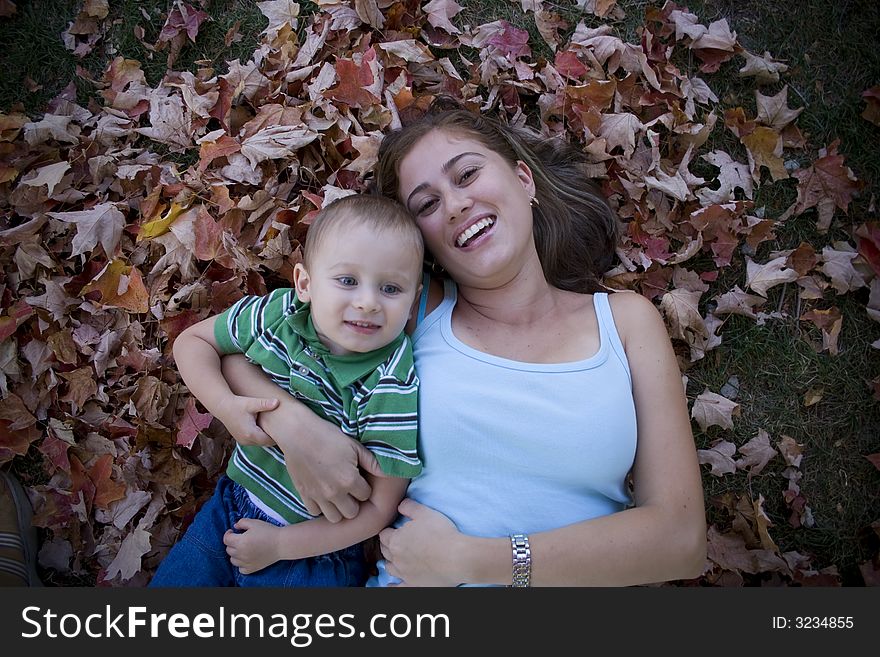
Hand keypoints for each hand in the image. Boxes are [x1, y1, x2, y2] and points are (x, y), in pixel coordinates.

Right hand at [215, 395, 279, 445]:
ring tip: (275, 428)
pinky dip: (260, 437)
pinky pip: (255, 441)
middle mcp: (246, 441)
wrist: (222, 406)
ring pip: (260, 443)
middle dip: (273, 437)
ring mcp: (243, 441)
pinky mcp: (241, 440)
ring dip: (266, 437)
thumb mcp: (252, 403)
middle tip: (284, 429)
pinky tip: (265, 428)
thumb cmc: (238, 404)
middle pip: (266, 443)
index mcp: (251, 434)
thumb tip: (277, 402)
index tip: (286, 430)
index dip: (278, 436)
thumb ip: (265, 404)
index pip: (269, 441)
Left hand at [224, 518, 281, 574]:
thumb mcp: (254, 522)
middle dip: (232, 543)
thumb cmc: (268, 531)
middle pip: (228, 549)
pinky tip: (246, 558)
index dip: (228, 534)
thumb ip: (242, 522)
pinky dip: (241, 564)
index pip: (226, 539)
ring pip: (233, 560)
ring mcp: (246, 563)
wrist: (281, 543)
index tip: (233, 531)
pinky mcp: (252, 568)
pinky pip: (240, 569)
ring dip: (235, 554)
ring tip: (243, 548)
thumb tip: (235, 526)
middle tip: (240, 538)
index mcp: (240, 542)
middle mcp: (241, 554)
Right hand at [260, 404, 386, 522]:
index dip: (364, 487)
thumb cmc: (328, 436)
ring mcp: (318, 495)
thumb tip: (388, 472)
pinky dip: (320, 506)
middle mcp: (335, 492)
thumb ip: (372, 462)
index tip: (360, 479)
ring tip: (338, 495)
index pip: (366, 495)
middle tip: (350, 489)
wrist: (298, 433)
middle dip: (354, 502)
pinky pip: (315, 512)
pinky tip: (322, 493)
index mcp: (350, 480)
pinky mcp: (304, 494)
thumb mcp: (354, 446)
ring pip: (334, 517)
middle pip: (352, 512)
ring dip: (338, 508)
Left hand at [378, 499, 462, 586]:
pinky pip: (397, 588)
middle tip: (399, 541)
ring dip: (391, 561)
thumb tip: (399, 505)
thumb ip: (409, 507)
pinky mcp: (412, 585)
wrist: (456, 557)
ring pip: (390, 567)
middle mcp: (396, 558)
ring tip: (397, 558)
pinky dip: (392, 586)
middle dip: (389, 545)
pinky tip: (390, 585)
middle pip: (385, 550)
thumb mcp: (425, 513)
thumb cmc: (441, 533)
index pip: (384, 534)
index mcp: (396, 540)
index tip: (396, 529)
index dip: (390, 530)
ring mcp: (403, 573)